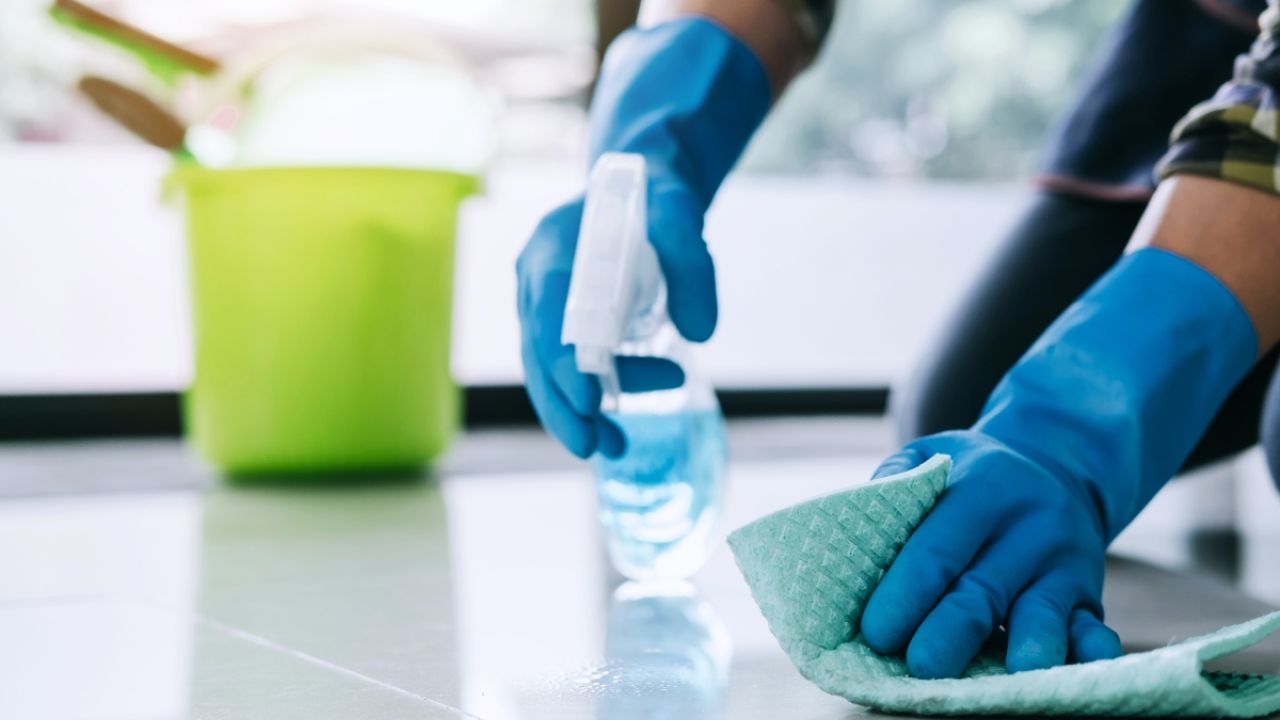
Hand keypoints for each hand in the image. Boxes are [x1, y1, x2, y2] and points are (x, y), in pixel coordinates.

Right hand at [517, 18, 769, 457]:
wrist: (640, 186)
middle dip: (561, 404)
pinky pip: (564, 371)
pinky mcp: (560, 326)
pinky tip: (615, 433)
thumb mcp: (680, 211)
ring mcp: (543, 306)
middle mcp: (537, 279)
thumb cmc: (656, 196)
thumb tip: (701, 331)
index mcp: (555, 247)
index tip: (588, 398)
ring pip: (545, 370)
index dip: (562, 357)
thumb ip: (692, 261)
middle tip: (593, 447)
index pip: (549, 308)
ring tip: (614, 448)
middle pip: (537, 351)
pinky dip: (586, 404)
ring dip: (573, 414)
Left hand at [860, 431, 1122, 678]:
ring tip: (1013, 675)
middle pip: (983, 588)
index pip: (938, 548)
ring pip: (1041, 611)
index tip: (877, 632)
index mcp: (982, 487)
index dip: (907, 592)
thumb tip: (855, 527)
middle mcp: (1028, 524)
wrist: (1056, 466)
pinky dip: (1090, 652)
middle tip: (922, 666)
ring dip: (1028, 645)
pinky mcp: (1087, 595)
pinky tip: (1084, 669)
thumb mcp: (934, 455)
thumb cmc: (970, 474)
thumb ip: (897, 480)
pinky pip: (1093, 627)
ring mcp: (1064, 562)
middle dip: (952, 631)